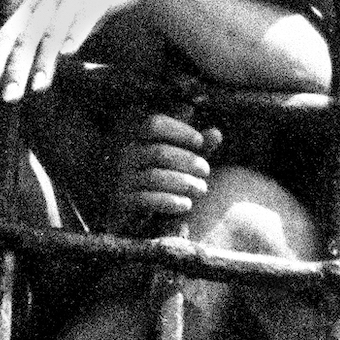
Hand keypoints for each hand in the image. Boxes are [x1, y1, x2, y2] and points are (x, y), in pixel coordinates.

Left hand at [0, 0, 165, 103]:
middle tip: (10, 96)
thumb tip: (14, 67)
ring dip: (44, 61)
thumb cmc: (85, 0)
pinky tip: (69, 53)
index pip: (8, 33)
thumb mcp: (56, 14)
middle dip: (17, 68)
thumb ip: (38, 36)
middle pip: (27, 37)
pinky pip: (85, 19)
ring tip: (37, 87)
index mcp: (33, 4)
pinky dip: (75, 35)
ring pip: (53, 33)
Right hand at [109, 111, 219, 231]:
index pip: (154, 124)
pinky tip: (186, 204)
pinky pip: (145, 200)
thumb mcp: (183, 163)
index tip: (200, 141)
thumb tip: (217, 133)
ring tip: (201, 189)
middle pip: (159, 152)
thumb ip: (199, 150)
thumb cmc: (163, 181)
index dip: (179, 129)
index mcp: (140, 140)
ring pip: (154, 177)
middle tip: (206, 171)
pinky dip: (169, 202)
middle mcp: (127, 156)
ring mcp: (122, 178)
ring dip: (183, 183)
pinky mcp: (123, 202)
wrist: (134, 215)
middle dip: (188, 161)